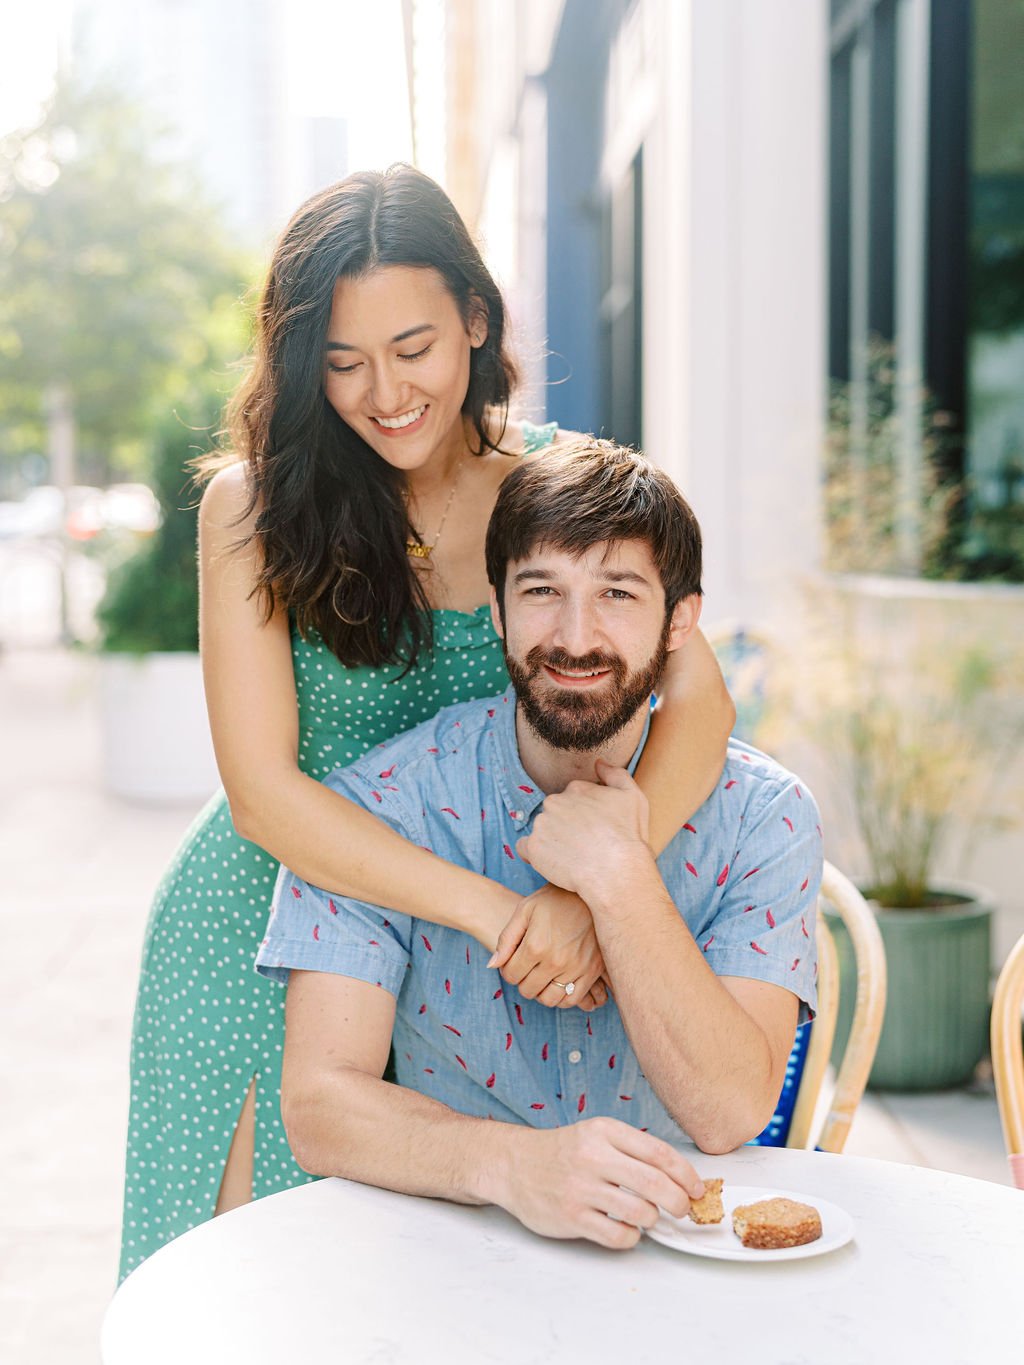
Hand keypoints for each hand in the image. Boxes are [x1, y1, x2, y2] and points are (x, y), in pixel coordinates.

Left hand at [489, 885, 608, 1010]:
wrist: (592, 893)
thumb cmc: (555, 899)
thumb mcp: (525, 910)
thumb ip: (506, 939)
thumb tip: (492, 965)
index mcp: (535, 945)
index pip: (511, 975)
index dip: (508, 970)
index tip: (513, 962)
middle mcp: (555, 961)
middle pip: (528, 990)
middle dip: (522, 981)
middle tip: (527, 969)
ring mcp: (576, 968)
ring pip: (549, 999)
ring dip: (541, 992)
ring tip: (541, 978)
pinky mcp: (593, 971)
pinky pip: (574, 999)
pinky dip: (562, 998)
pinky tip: (558, 984)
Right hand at [493, 1117, 704, 1249]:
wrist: (514, 1164)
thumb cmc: (563, 1152)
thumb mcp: (596, 1134)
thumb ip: (632, 1150)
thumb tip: (678, 1176)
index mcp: (604, 1131)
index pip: (659, 1153)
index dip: (686, 1174)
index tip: (697, 1188)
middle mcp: (593, 1157)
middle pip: (655, 1184)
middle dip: (679, 1202)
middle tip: (682, 1209)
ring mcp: (581, 1188)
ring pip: (639, 1212)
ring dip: (653, 1220)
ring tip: (648, 1217)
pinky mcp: (571, 1217)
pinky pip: (618, 1235)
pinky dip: (631, 1237)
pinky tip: (627, 1229)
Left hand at [516, 760, 652, 900]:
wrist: (616, 871)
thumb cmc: (628, 836)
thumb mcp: (633, 797)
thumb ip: (616, 775)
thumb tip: (599, 763)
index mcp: (575, 789)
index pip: (572, 799)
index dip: (583, 816)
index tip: (594, 830)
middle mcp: (554, 801)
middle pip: (554, 813)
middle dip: (565, 826)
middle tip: (583, 845)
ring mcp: (541, 824)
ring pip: (542, 830)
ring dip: (552, 840)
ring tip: (573, 857)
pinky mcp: (533, 847)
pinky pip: (525, 848)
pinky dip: (536, 855)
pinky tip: (553, 862)